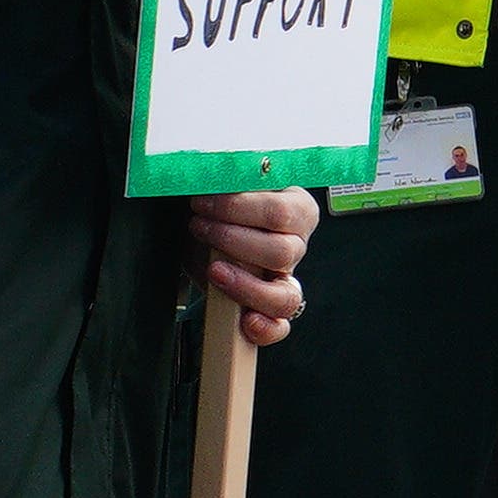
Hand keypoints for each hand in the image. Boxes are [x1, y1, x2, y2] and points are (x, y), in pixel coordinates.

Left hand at [190, 189, 312, 347]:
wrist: (203, 234)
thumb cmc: (216, 207)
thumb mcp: (222, 186)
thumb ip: (225, 178)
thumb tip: (211, 171)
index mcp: (297, 209)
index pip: (282, 212)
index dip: (239, 209)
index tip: (200, 202)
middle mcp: (298, 244)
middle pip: (284, 252)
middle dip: (234, 241)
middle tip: (199, 226)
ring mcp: (287, 278)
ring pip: (286, 293)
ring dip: (245, 284)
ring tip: (214, 271)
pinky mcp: (272, 306)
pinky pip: (282, 324)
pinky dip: (267, 327)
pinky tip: (247, 322)